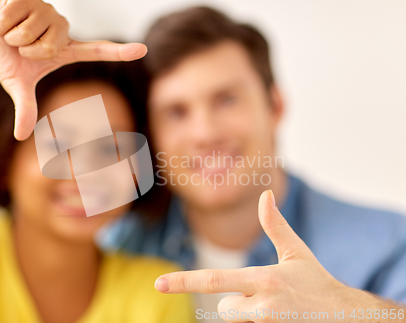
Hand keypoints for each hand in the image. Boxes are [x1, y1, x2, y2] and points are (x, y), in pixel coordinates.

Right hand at [0, 0, 146, 139]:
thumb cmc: (5, 61)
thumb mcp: (17, 86)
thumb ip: (25, 108)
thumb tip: (21, 137)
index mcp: (65, 50)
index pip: (97, 51)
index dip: (119, 52)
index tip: (142, 50)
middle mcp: (61, 28)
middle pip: (50, 45)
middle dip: (26, 49)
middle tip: (19, 46)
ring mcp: (47, 10)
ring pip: (32, 28)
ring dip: (13, 34)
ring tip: (10, 32)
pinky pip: (16, 12)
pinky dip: (3, 21)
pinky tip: (3, 20)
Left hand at [154, 190, 374, 322]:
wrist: (346, 317)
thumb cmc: (316, 282)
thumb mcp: (296, 252)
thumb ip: (275, 225)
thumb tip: (265, 194)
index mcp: (264, 279)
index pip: (214, 280)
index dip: (184, 281)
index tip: (158, 284)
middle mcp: (262, 306)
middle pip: (222, 308)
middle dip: (234, 303)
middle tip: (265, 297)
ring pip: (237, 319)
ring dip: (249, 314)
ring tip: (276, 309)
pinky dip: (258, 321)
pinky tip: (279, 317)